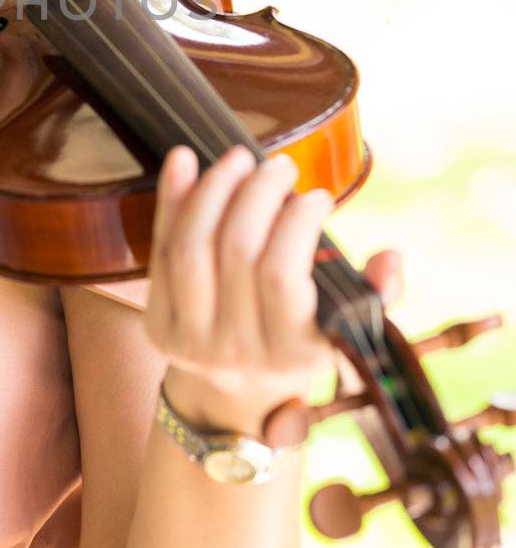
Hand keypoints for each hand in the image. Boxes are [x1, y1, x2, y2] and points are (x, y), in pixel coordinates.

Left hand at [143, 144, 405, 415]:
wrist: (235, 390)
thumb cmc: (299, 341)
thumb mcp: (343, 330)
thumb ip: (373, 295)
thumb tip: (390, 256)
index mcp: (291, 354)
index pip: (282, 276)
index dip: (296, 224)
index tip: (317, 195)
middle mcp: (236, 351)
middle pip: (236, 251)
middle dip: (258, 194)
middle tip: (280, 165)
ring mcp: (189, 339)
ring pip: (191, 247)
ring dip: (214, 190)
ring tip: (239, 158)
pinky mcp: (156, 322)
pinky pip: (159, 250)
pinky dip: (170, 200)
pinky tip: (182, 158)